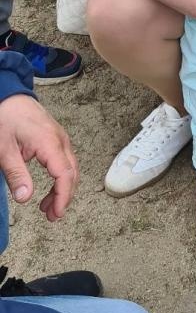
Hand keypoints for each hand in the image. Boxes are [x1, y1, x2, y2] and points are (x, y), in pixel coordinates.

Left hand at [0, 95, 78, 220]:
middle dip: (64, 197)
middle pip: (72, 173)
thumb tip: (25, 198)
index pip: (64, 175)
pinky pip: (65, 161)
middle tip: (52, 216)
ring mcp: (61, 138)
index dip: (62, 197)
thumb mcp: (3, 150)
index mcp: (49, 143)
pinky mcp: (57, 138)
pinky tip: (49, 187)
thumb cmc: (5, 118)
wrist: (9, 96)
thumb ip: (16, 174)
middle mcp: (60, 140)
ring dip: (62, 189)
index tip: (56, 214)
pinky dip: (61, 178)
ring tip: (47, 207)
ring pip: (71, 168)